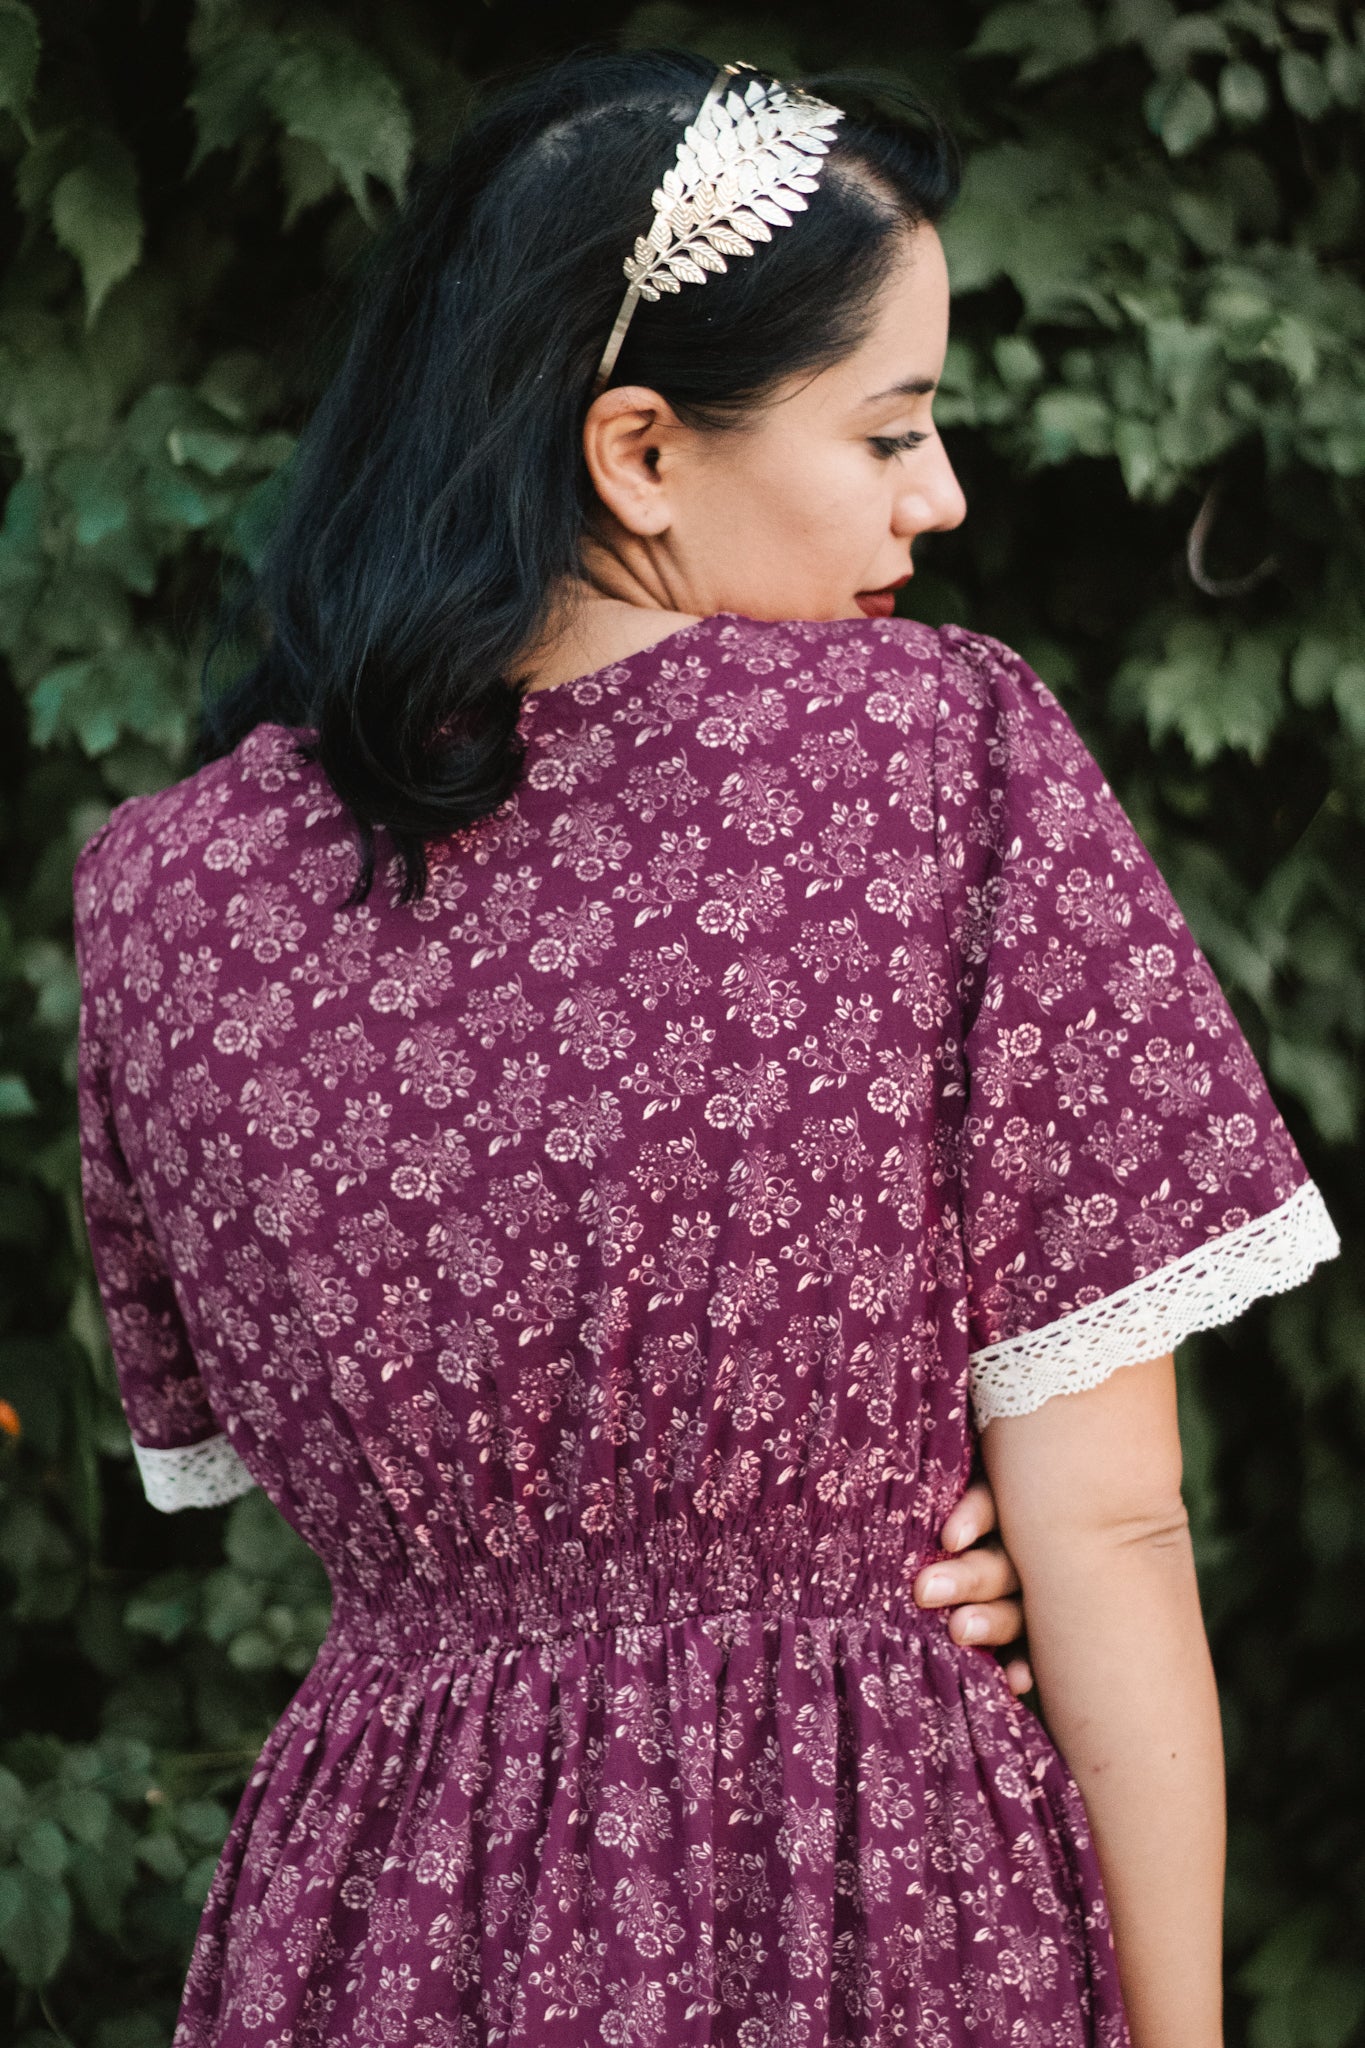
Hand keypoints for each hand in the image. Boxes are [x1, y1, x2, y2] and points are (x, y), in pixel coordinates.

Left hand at [912, 1476, 1031, 1695]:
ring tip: (960, 1632)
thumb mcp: (912, 1483)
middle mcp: (1015, 1543)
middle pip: (1003, 1557)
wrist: (943, 1561)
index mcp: (994, 1497)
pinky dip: (1024, 1666)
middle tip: (926, 1590)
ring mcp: (1027, 1590)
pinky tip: (1016, 1683)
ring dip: (993, 1619)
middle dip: (968, 1575)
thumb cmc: (906, 1506)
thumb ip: (908, 1473)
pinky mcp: (1030, 1633)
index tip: (947, 1536)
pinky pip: (1032, 1650)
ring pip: (1019, 1604)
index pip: (991, 1501)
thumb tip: (852, 1440)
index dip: (974, 1515)